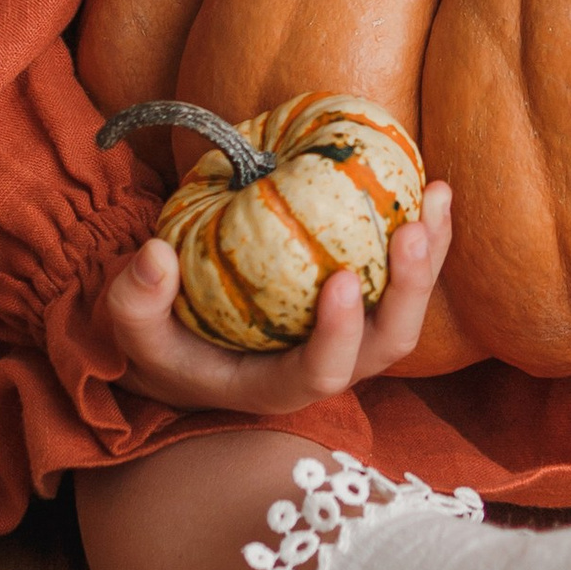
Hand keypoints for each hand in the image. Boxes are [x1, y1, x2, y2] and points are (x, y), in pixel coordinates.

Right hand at [105, 183, 453, 411]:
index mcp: (278, 386)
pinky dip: (422, 233)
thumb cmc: (162, 342)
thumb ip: (136, 301)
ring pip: (408, 308)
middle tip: (411, 229)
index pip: (322, 374)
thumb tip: (156, 256)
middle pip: (388, 345)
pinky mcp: (362, 303)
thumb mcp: (133, 331)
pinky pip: (401, 273)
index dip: (339, 336)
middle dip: (411, 291)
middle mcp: (328, 366)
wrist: (186, 347)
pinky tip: (430, 183)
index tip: (341, 283)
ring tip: (437, 193)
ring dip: (430, 256)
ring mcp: (352, 337)